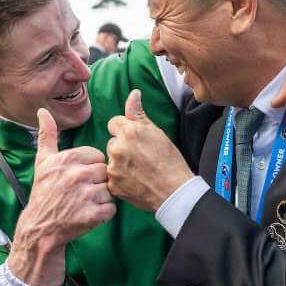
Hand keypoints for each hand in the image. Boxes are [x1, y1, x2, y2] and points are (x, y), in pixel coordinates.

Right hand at [8, 109, 115, 285]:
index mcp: (68, 158)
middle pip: (106, 172)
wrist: (40, 228)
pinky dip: (104, 214)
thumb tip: (43, 111)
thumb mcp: (43, 162)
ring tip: (84, 204)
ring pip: (110, 190)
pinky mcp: (92, 215)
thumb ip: (47, 135)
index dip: (91, 168)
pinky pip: (111, 209)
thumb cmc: (44, 193)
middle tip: (81, 192)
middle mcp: (76, 175)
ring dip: (101, 199)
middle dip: (97, 183)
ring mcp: (85, 196)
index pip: (98, 156)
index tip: (79, 178)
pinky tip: (89, 215)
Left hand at [107, 90, 193, 211]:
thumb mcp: (157, 132)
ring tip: (139, 170)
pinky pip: (112, 177)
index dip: (126, 130)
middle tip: (141, 157)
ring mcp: (113, 168)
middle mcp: (117, 148)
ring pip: (112, 159)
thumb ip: (138, 113)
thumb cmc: (169, 161)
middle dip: (123, 147)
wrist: (174, 191)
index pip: (114, 123)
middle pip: (113, 142)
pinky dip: (121, 178)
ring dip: (121, 163)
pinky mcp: (112, 184)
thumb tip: (133, 93)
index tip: (136, 140)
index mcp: (129, 132)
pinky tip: (135, 181)